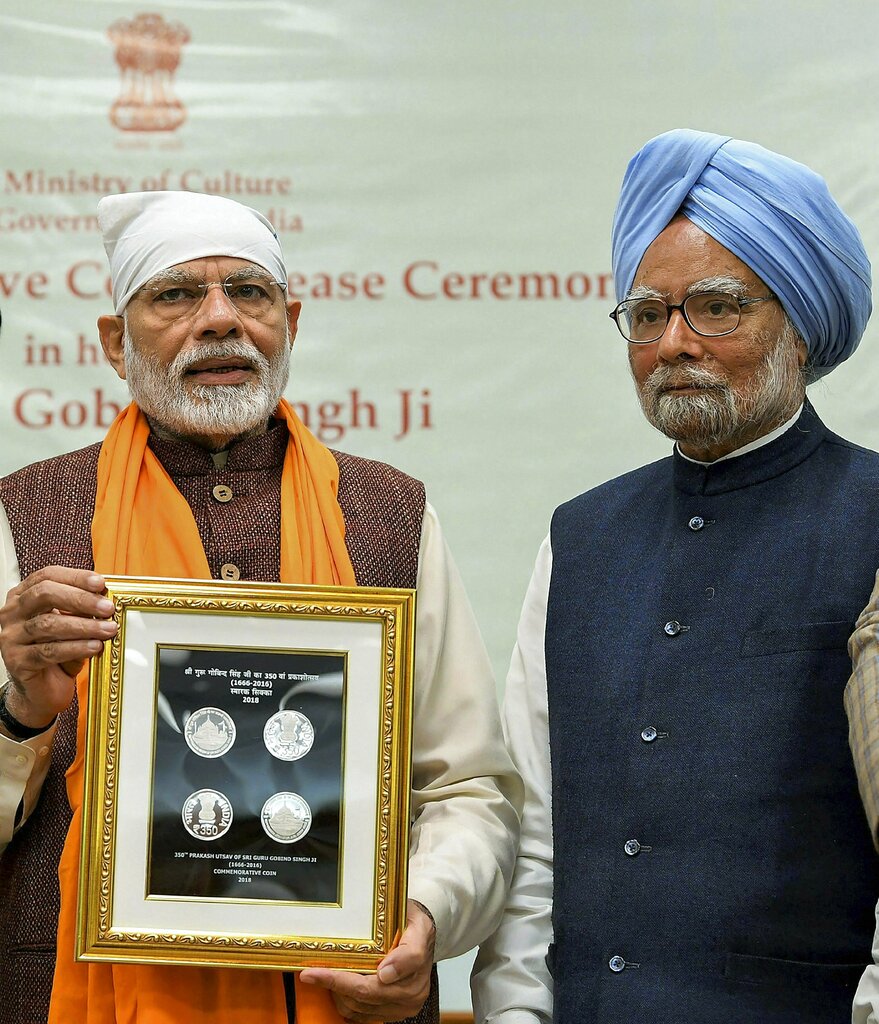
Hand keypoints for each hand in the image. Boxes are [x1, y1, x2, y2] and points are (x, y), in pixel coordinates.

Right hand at [0, 567, 116, 729]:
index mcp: (23, 596)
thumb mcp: (72, 623)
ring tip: (108, 629)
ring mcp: (10, 637)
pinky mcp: (16, 661)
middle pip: (44, 594)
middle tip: (107, 607)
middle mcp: (11, 613)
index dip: (75, 577)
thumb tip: (105, 596)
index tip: (100, 583)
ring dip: (83, 626)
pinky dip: (75, 648)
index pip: (47, 576)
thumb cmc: (59, 652)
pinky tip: (94, 647)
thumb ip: (82, 608)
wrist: (43, 690)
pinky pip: (48, 651)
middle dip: (80, 599)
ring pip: (48, 624)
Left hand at [298, 899, 435, 1021]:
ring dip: (339, 994)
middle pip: (361, 998)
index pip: (370, 985)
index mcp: (415, 974)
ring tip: (326, 975)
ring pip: (359, 1009)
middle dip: (333, 986)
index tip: (312, 974)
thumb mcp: (417, 925)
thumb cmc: (414, 923)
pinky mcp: (394, 1012)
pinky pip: (363, 1014)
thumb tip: (386, 974)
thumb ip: (408, 952)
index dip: (337, 981)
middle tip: (310, 974)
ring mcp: (403, 1006)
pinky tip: (340, 987)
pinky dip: (348, 1002)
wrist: (424, 932)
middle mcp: (411, 994)